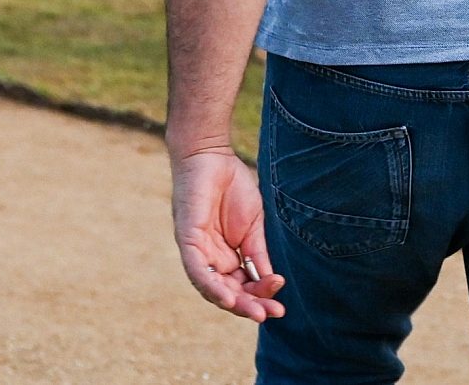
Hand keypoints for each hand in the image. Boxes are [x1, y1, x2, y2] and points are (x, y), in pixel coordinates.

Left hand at [172, 147, 285, 321]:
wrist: (212, 156)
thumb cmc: (233, 187)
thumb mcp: (254, 226)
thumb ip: (258, 254)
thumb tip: (271, 282)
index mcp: (227, 257)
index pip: (243, 286)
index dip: (260, 296)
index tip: (280, 300)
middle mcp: (211, 260)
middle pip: (228, 292)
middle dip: (250, 305)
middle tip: (272, 314)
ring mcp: (198, 252)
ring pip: (212, 288)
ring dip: (234, 302)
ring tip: (255, 311)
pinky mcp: (188, 240)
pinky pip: (198, 270)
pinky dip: (211, 286)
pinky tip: (227, 297)